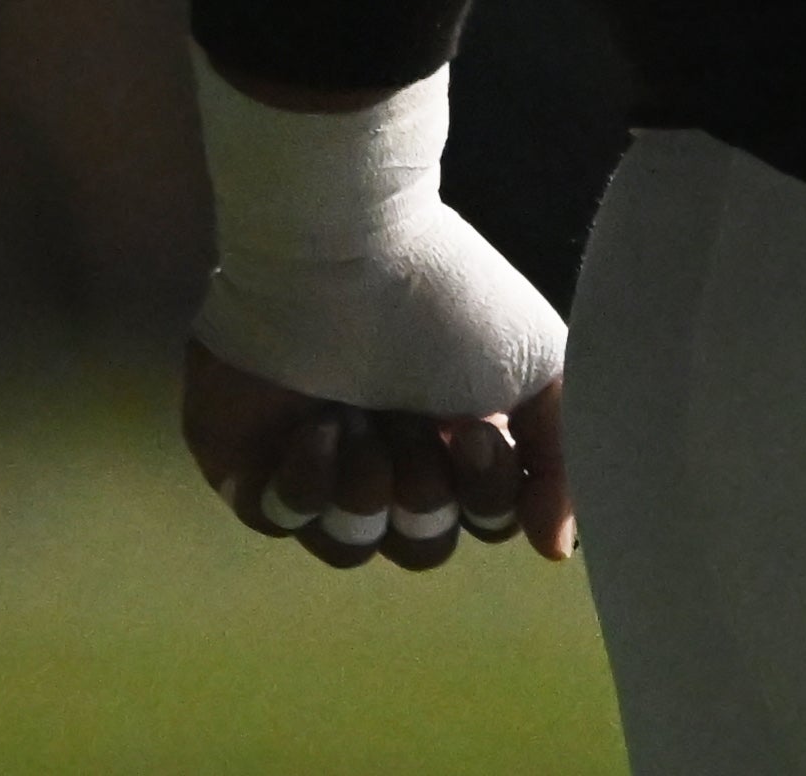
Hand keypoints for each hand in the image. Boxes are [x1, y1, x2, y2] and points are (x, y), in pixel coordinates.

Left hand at [180, 339, 572, 567]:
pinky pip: (278, 519)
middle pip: (420, 543)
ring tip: (357, 425)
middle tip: (416, 428)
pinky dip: (304, 485)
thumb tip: (557, 549)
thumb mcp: (538, 368)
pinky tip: (314, 429)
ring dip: (365, 493)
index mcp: (456, 430)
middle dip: (425, 499)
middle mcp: (389, 451)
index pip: (482, 519)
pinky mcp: (247, 461)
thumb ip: (557, 465)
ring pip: (350, 546)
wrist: (345, 255)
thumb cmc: (445, 301)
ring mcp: (315, 462)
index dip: (485, 498)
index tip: (473, 431)